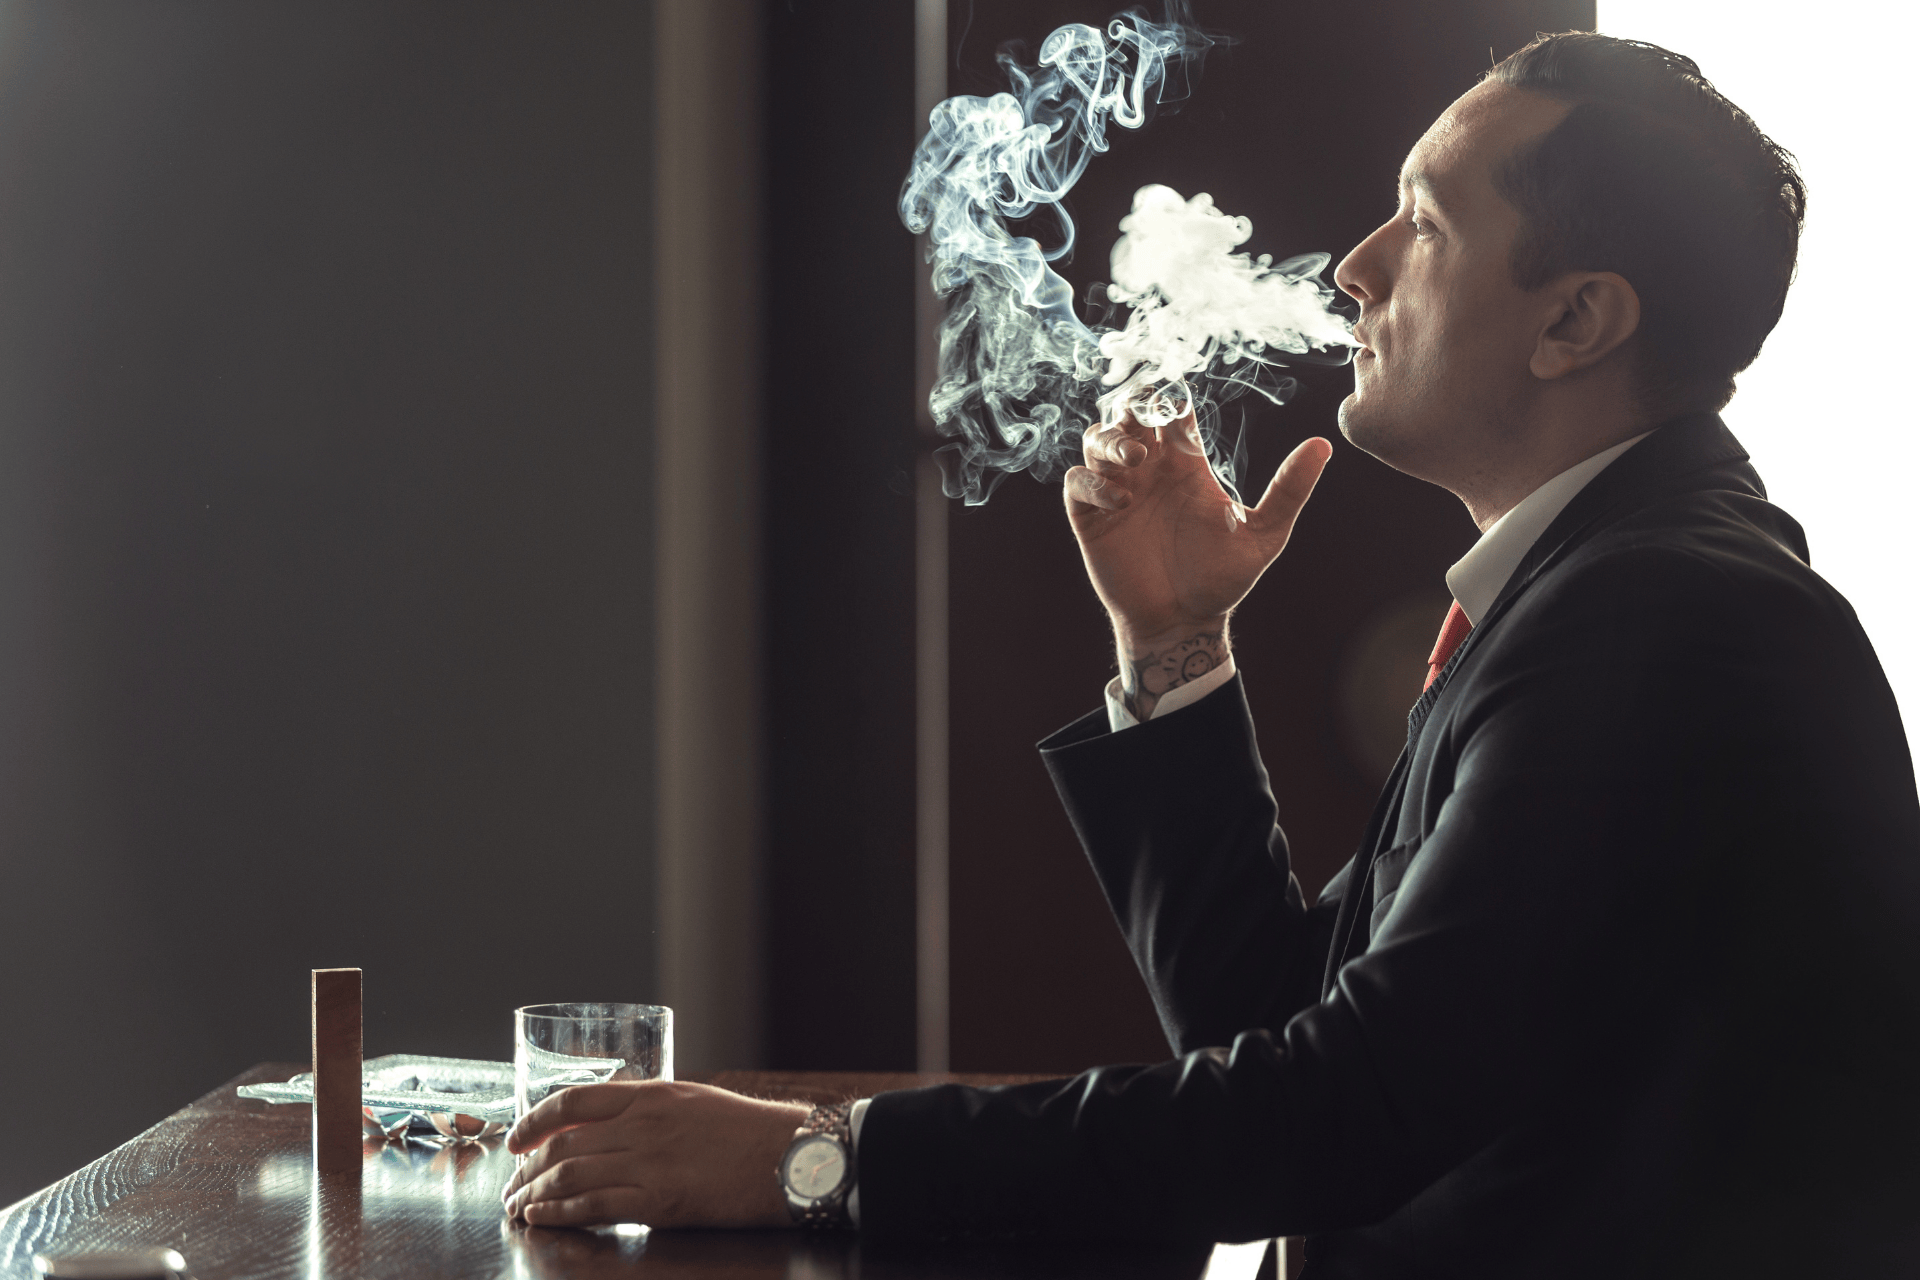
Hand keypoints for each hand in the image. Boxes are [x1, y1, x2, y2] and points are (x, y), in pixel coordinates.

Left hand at [501, 1080, 809, 1228]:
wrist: (792, 1158)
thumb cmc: (752, 1133)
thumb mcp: (696, 1103)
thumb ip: (653, 1113)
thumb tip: (615, 1128)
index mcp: (653, 1095)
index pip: (574, 1101)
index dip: (534, 1121)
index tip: (516, 1139)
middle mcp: (644, 1125)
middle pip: (562, 1143)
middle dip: (525, 1167)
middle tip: (510, 1185)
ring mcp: (650, 1163)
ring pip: (569, 1175)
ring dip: (533, 1194)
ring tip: (517, 1208)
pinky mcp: (660, 1201)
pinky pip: (593, 1206)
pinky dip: (559, 1213)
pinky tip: (543, 1219)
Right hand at [1063, 408, 1331, 654]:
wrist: (1185, 622)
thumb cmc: (1223, 580)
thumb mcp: (1263, 535)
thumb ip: (1289, 490)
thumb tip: (1324, 445)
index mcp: (1187, 465)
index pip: (1172, 410)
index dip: (1170, 397)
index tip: (1179, 408)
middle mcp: (1150, 472)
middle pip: (1128, 415)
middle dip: (1132, 408)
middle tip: (1149, 425)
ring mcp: (1118, 492)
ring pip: (1096, 440)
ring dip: (1110, 439)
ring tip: (1135, 460)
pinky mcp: (1093, 518)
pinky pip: (1077, 482)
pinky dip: (1092, 481)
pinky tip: (1120, 499)